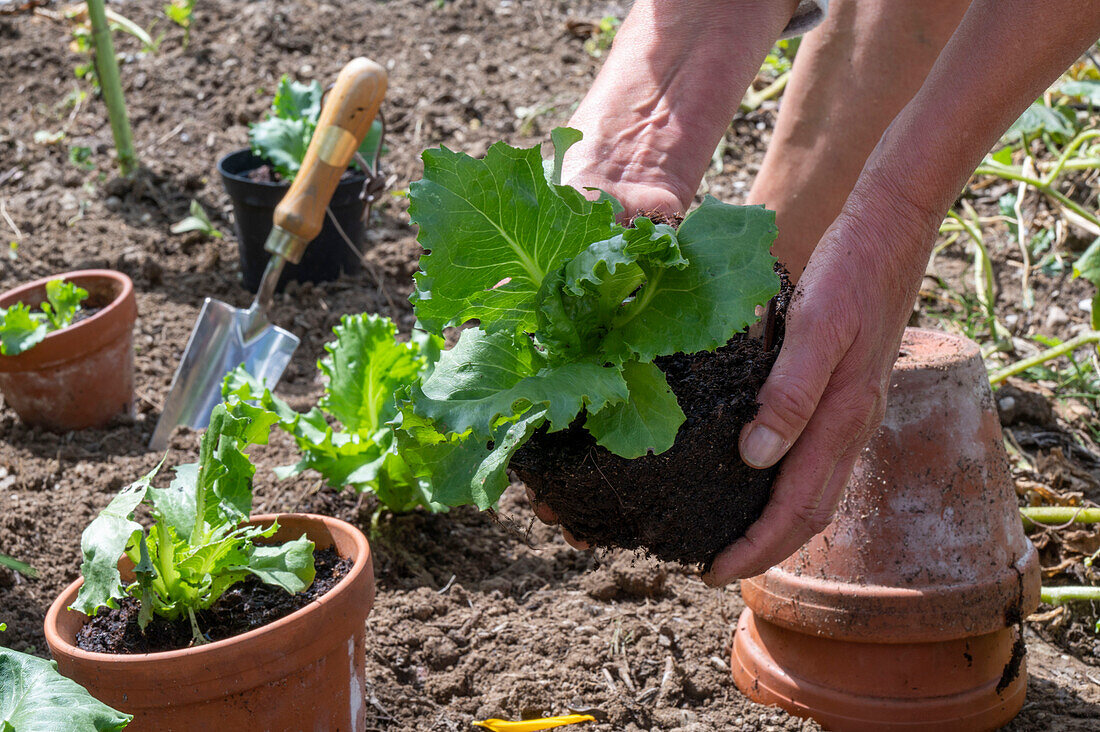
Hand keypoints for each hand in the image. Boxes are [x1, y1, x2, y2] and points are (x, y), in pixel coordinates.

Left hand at [702, 187, 938, 584]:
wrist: (892, 230)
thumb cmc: (850, 272)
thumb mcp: (816, 326)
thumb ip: (789, 393)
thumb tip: (754, 459)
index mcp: (843, 419)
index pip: (798, 509)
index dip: (756, 548)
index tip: (712, 571)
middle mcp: (852, 425)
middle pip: (810, 512)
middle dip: (764, 548)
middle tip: (714, 566)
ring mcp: (854, 411)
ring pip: (816, 489)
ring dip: (776, 521)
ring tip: (731, 531)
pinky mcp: (848, 393)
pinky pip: (817, 458)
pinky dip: (787, 483)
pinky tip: (757, 471)